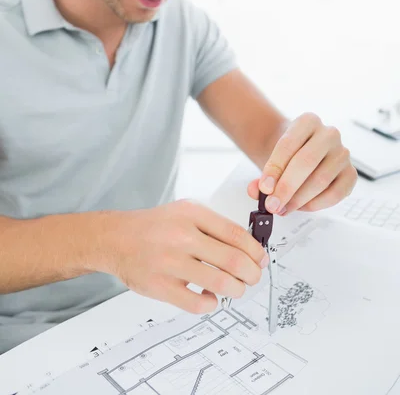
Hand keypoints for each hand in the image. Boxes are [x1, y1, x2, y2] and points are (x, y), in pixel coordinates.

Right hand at [98, 200, 267, 313]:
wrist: (115, 238)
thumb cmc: (156, 227)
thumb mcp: (185, 211)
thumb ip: (214, 226)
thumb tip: (250, 249)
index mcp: (191, 214)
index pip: (236, 234)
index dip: (256, 251)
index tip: (261, 260)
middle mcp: (181, 236)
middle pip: (234, 260)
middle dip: (252, 274)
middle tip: (253, 278)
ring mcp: (169, 262)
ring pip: (220, 283)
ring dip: (237, 290)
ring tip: (236, 289)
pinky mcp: (159, 286)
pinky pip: (197, 303)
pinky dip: (211, 304)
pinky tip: (210, 297)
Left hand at [248, 112, 357, 214]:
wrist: (302, 151)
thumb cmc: (288, 154)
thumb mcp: (271, 157)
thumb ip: (262, 176)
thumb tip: (256, 190)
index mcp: (308, 121)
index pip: (288, 144)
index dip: (275, 168)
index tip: (264, 187)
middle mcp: (329, 134)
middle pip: (306, 162)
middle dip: (286, 187)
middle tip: (272, 204)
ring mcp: (343, 153)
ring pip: (320, 180)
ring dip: (299, 199)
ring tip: (283, 207)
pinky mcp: (351, 173)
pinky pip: (335, 193)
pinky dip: (315, 204)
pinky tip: (301, 206)